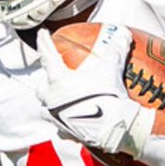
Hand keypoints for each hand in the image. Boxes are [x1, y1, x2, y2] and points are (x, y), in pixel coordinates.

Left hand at [35, 24, 154, 154]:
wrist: (113, 129)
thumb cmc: (107, 98)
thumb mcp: (112, 70)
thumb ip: (115, 50)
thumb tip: (123, 34)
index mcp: (58, 81)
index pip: (48, 56)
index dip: (44, 43)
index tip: (41, 34)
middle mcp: (52, 99)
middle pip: (42, 86)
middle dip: (46, 80)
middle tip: (54, 74)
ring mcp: (56, 116)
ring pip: (46, 107)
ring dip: (51, 101)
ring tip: (60, 98)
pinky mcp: (64, 131)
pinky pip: (60, 125)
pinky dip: (64, 121)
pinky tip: (71, 120)